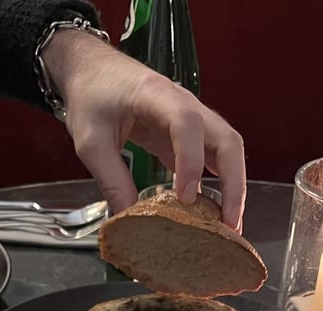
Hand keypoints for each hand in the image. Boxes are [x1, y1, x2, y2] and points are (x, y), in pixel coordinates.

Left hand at [43, 30, 245, 230]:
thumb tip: (129, 220)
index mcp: (156, 96)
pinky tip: (211, 214)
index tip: (184, 198)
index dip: (191, 162)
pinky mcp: (186, 135)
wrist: (91, 71)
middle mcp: (185, 104)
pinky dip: (216, 185)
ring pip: (227, 150)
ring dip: (232, 187)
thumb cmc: (91, 96)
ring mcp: (191, 118)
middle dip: (232, 184)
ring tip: (227, 227)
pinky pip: (211, 158)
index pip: (187, 125)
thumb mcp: (90, 142)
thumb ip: (110, 180)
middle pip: (227, 140)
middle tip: (227, 225)